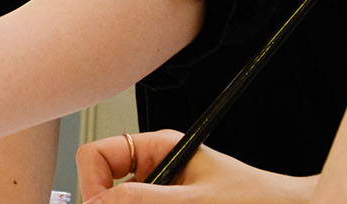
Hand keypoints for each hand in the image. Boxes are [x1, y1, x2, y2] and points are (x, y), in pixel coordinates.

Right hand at [76, 130, 312, 202]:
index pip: (97, 154)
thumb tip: (99, 201)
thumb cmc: (254, 198)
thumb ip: (145, 198)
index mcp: (158, 148)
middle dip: (108, 203)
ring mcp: (160, 190)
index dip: (92, 183)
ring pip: (120, 202)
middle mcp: (154, 168)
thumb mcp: (195, 200)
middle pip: (103, 184)